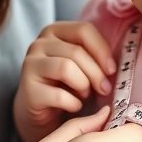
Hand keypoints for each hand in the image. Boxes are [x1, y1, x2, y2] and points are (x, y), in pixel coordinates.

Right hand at [13, 22, 116, 141]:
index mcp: (54, 31)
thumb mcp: (81, 65)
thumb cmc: (66, 85)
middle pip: (76, 52)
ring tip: (85, 95)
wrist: (40, 111)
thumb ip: (94, 57)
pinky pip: (58, 95)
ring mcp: (30, 65)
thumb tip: (114, 66)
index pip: (83, 30)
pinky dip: (73, 104)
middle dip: (96, 73)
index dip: (102, 50)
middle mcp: (38, 44)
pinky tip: (74, 106)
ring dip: (83, 86)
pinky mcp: (28, 89)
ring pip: (66, 68)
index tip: (112, 70)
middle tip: (105, 90)